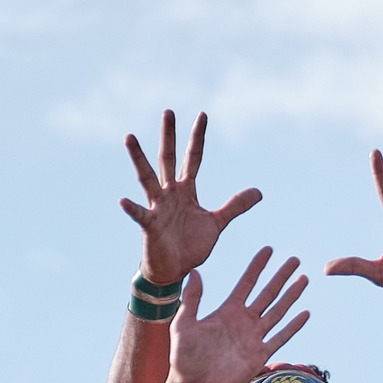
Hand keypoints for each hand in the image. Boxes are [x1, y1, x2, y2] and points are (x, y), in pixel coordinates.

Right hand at [121, 109, 262, 286]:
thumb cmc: (190, 246)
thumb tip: (259, 192)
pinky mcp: (150, 227)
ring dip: (138, 158)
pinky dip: (132, 208)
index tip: (202, 115)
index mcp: (186, 191)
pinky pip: (140, 215)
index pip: (193, 158)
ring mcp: (157, 208)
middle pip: (168, 159)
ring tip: (129, 137)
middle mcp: (170, 194)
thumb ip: (234, 206)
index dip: (197, 138)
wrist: (174, 271)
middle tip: (168, 111)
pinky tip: (123, 200)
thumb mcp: (216, 223)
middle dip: (168, 136)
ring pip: (147, 178)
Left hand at [163, 248, 309, 382]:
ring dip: (291, 296)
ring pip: (278, 312)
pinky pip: (280, 338)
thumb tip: (194, 271)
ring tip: (304, 279)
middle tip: (294, 260)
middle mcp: (243, 322)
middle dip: (281, 276)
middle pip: (267, 294)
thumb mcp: (183, 324)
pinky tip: (305, 313)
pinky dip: (293, 326)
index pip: (247, 283)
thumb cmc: (183, 358)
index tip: (268, 250)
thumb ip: (191, 299)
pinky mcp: (259, 356)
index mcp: (227, 311)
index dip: (257, 267)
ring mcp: (253, 338)